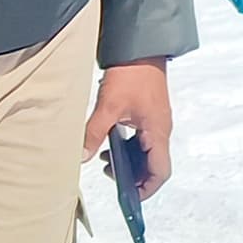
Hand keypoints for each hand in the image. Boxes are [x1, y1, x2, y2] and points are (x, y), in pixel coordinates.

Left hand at [84, 59, 175, 200]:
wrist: (141, 45)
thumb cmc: (131, 74)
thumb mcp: (109, 105)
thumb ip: (95, 133)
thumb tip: (81, 156)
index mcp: (157, 132)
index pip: (160, 172)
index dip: (147, 189)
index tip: (128, 196)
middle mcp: (161, 130)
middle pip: (155, 165)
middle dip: (135, 176)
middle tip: (110, 176)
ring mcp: (156, 121)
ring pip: (148, 152)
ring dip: (130, 161)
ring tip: (105, 159)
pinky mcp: (149, 113)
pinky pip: (143, 139)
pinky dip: (128, 147)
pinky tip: (109, 141)